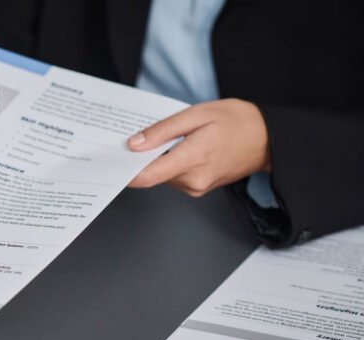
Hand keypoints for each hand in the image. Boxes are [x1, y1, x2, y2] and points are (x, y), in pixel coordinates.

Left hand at [127, 99, 270, 196]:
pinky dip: (169, 164)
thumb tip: (134, 144)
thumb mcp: (197, 114)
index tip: (110, 163)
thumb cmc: (235, 121)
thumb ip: (163, 130)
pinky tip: (177, 148)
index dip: (125, 171)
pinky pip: (173, 177)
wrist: (267, 139)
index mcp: (193, 158)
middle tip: (133, 140)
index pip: (148, 176)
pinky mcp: (198, 188)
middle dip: (141, 159)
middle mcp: (193, 179)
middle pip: (152, 175)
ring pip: (162, 176)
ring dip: (157, 160)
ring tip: (167, 139)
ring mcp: (196, 187)